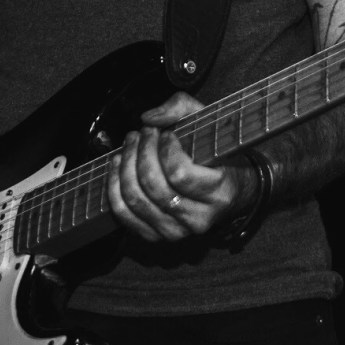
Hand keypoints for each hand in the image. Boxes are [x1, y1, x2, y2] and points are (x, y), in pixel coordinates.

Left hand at [106, 91, 252, 241]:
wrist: (229, 194)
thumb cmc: (217, 155)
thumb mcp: (210, 122)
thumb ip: (181, 109)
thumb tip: (148, 118)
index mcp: (219, 193)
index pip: (179, 173)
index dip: (165, 148)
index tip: (165, 134)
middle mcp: (198, 219)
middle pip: (153, 186)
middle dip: (141, 152)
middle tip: (143, 133)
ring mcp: (176, 231)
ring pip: (136, 199)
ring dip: (126, 165)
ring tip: (130, 145)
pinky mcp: (156, 236)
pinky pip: (124, 215)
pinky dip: (115, 186)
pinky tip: (119, 165)